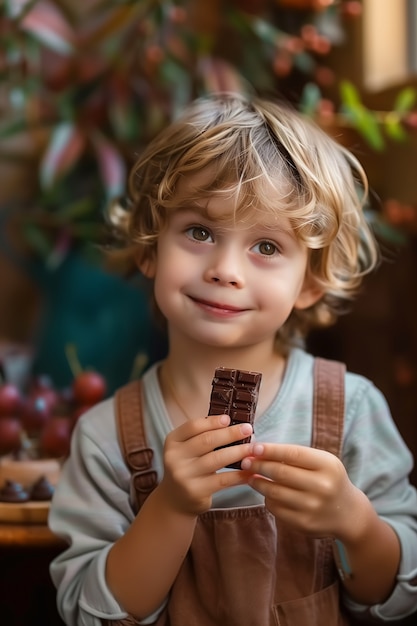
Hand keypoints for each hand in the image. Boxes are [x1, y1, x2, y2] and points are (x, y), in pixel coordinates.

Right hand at [158, 415, 252, 516]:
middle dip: (230, 433)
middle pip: (207, 440)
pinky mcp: (196, 491)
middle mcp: (174, 457)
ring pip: (217, 459)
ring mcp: (184, 475)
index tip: (229, 418)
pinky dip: (239, 475)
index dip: (212, 421)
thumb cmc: (188, 468)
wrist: (175, 501)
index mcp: (172, 441)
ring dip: (238, 452)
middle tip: (248, 429)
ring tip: (253, 448)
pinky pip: (223, 480)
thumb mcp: (186, 450)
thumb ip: (201, 437)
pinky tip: (250, 471)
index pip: (193, 426)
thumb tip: (232, 424)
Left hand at [241, 443, 363, 539]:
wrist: (347, 513)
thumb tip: (259, 452)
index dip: (270, 450)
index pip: (292, 454)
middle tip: (245, 462)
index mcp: (328, 465)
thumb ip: (295, 456)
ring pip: (274, 492)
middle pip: (280, 473)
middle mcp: (322, 486)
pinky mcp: (304, 524)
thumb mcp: (321, 462)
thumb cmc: (328, 479)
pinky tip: (266, 493)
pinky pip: (276, 508)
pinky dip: (267, 498)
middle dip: (258, 465)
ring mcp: (313, 507)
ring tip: (251, 476)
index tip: (254, 448)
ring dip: (258, 482)